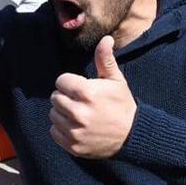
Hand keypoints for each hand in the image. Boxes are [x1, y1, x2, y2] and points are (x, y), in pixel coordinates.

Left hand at [49, 36, 136, 158]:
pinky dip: (61, 129)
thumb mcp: (116, 80)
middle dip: (66, 97)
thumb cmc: (122, 104)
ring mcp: (75, 131)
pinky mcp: (73, 146)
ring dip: (62, 113)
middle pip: (55, 97)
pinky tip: (76, 127)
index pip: (61, 81)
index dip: (70, 83)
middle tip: (80, 102)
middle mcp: (79, 113)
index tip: (81, 88)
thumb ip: (105, 59)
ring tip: (78, 114)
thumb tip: (105, 38)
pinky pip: (54, 132)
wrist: (133, 136)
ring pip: (53, 114)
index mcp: (87, 93)